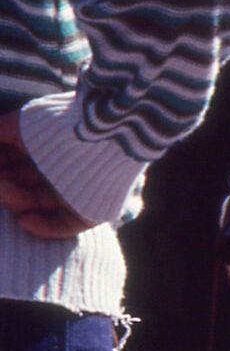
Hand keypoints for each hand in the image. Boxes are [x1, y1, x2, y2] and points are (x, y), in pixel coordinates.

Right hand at [0, 111, 98, 238]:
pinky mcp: (90, 211)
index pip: (14, 165)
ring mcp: (73, 192)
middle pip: (23, 185)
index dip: (2, 167)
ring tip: (3, 192)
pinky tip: (24, 221)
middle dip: (5, 186)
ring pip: (39, 204)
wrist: (100, 134)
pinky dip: (44, 227)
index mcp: (43, 152)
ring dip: (17, 202)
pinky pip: (65, 225)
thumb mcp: (21, 124)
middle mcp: (57, 172)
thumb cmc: (57, 125)